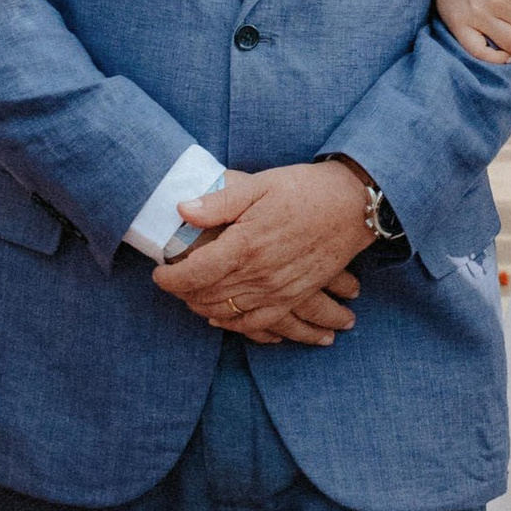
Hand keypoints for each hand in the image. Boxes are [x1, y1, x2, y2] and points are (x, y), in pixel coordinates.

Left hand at [153, 161, 375, 343]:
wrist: (352, 205)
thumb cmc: (304, 189)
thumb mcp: (259, 185)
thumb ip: (219, 202)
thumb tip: (182, 210)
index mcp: (245, 245)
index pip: (194, 273)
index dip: (170, 279)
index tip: (158, 274)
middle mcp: (259, 274)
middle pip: (207, 296)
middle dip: (183, 293)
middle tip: (171, 284)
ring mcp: (278, 290)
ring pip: (229, 313)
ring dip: (204, 309)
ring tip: (191, 299)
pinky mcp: (295, 296)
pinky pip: (260, 323)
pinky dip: (237, 325)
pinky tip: (224, 318)